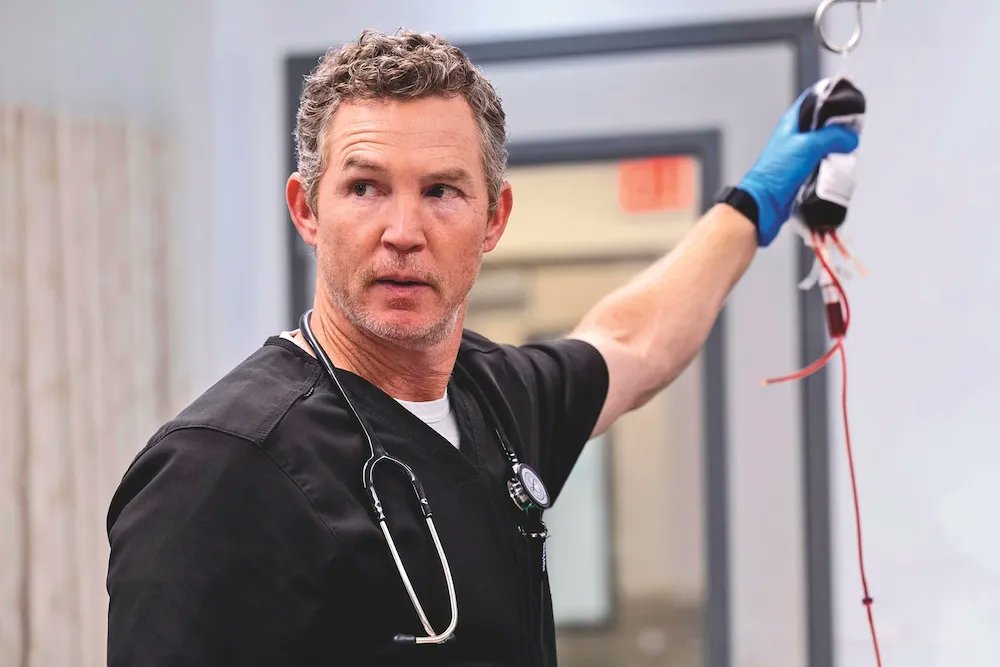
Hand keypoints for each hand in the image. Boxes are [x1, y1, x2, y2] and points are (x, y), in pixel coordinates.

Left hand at [739, 89, 859, 245]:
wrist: (765, 205)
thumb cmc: (774, 175)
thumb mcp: (807, 146)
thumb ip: (832, 136)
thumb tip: (850, 136)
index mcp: (792, 123)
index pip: (814, 100)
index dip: (832, 98)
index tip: (850, 105)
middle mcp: (796, 137)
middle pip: (824, 124)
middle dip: (839, 129)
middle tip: (850, 135)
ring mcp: (799, 155)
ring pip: (826, 146)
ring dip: (837, 150)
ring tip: (844, 154)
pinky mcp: (803, 173)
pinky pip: (823, 165)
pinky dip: (831, 166)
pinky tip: (836, 170)